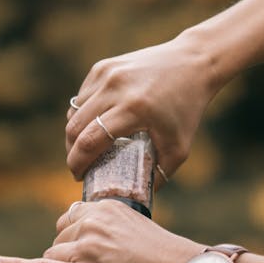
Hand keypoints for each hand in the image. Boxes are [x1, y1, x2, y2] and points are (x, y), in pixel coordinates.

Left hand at [0, 199, 201, 262]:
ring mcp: (86, 249)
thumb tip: (84, 248)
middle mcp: (92, 222)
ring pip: (54, 259)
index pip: (72, 219)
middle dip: (69, 259)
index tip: (92, 255)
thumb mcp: (137, 234)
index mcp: (106, 208)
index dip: (76, 241)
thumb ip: (108, 233)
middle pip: (59, 240)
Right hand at [64, 32, 215, 182]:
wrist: (192, 63)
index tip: (79, 176)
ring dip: (75, 133)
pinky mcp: (103, 66)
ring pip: (74, 112)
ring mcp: (107, 74)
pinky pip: (81, 97)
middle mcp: (116, 87)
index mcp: (134, 109)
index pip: (90, 140)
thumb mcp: (179, 148)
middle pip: (75, 127)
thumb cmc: (187, 109)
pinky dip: (82, 114)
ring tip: (86, 148)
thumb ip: (157, 175)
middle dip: (71, 151)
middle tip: (79, 166)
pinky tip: (94, 124)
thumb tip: (135, 199)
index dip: (78, 163)